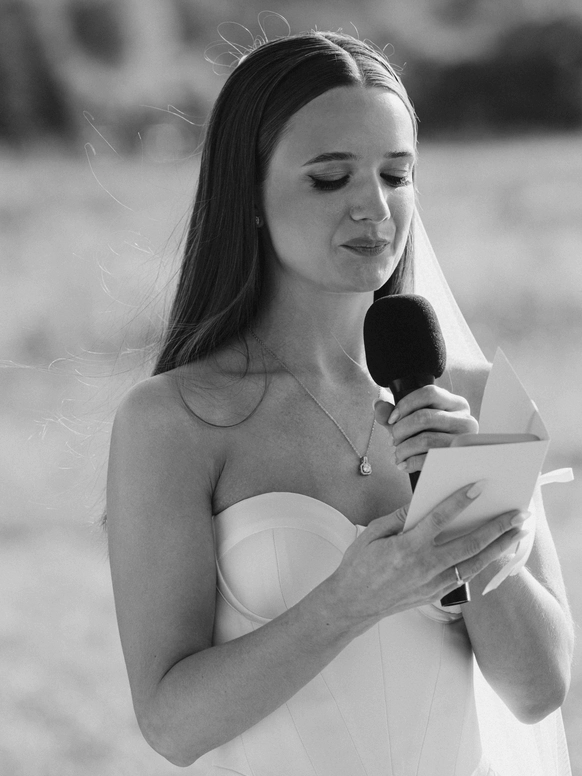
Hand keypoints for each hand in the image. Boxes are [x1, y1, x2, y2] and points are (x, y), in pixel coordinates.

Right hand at [328, 483, 527, 626]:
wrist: (353, 603)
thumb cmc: (359, 565)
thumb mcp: (371, 534)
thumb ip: (397, 517)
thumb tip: (418, 504)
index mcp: (407, 546)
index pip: (440, 519)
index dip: (460, 501)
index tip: (479, 486)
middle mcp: (425, 566)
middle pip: (469, 543)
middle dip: (497, 527)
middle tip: (518, 514)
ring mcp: (433, 583)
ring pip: (474, 563)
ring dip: (498, 547)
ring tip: (517, 533)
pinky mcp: (436, 594)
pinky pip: (465, 577)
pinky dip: (483, 564)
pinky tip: (495, 553)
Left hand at [374, 385, 477, 473]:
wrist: (448, 468)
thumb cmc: (430, 440)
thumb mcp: (413, 424)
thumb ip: (394, 414)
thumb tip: (377, 405)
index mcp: (455, 404)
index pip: (429, 393)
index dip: (405, 405)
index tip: (392, 419)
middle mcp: (465, 419)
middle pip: (424, 417)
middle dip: (401, 430)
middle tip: (392, 441)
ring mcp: (464, 441)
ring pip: (426, 439)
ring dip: (404, 449)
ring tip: (396, 455)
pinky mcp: (459, 460)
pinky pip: (430, 459)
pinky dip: (411, 462)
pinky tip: (403, 465)